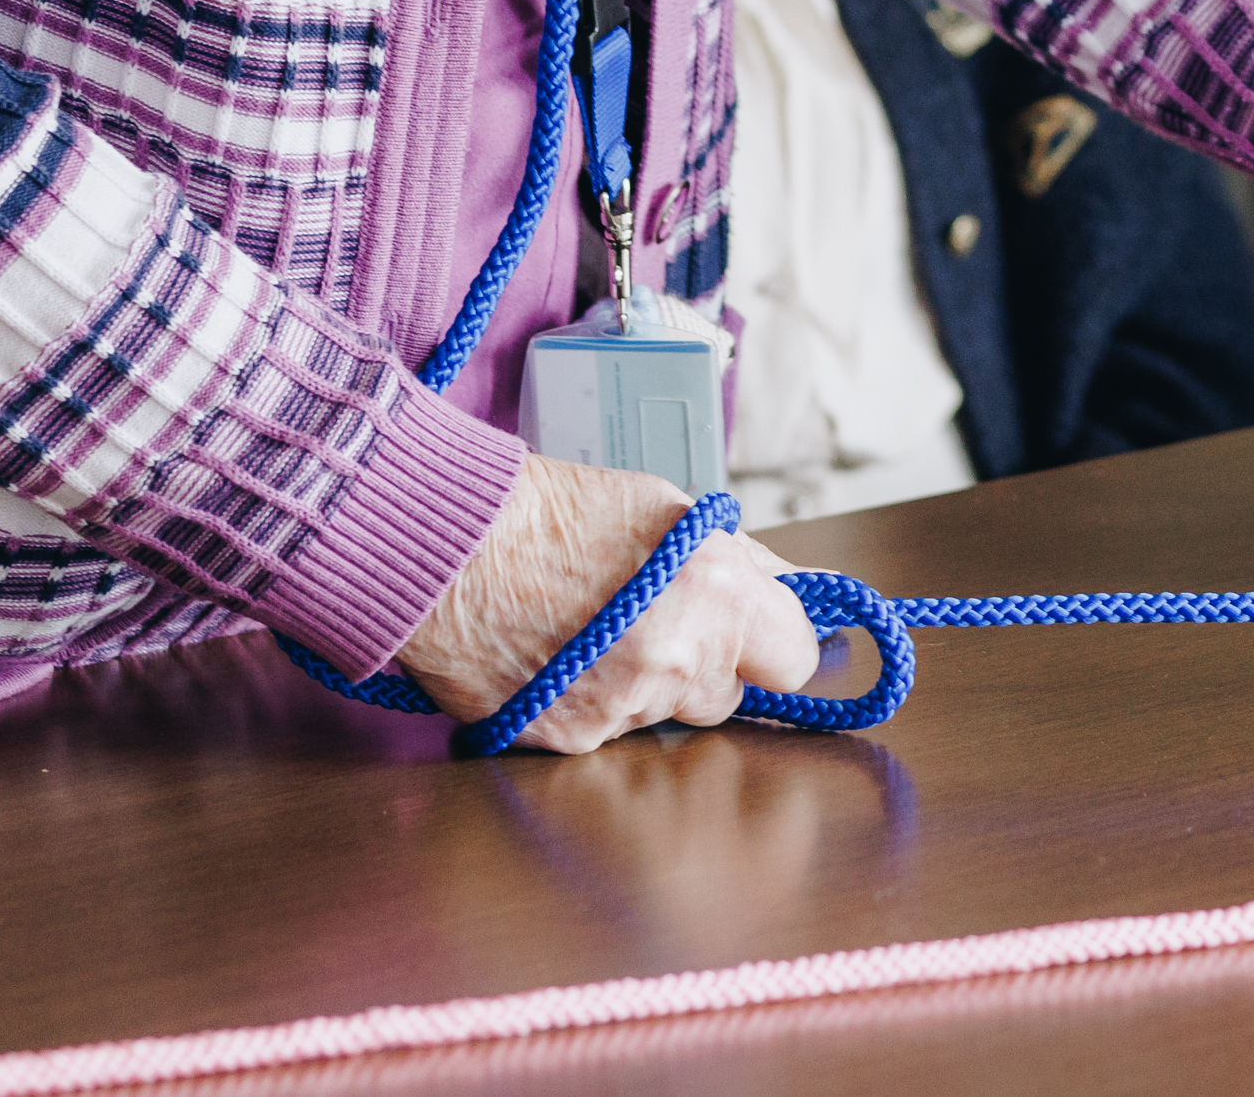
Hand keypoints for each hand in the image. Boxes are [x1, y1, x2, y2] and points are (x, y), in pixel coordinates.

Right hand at [397, 450, 824, 753]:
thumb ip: (743, 566)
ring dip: (647, 685)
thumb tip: (803, 596)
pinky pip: (611, 732)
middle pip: (729, 695)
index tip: (761, 634)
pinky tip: (560, 656)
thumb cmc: (557, 513)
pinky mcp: (573, 740)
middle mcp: (679, 662)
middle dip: (706, 665)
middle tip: (656, 619)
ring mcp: (624, 709)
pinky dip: (594, 702)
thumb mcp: (672, 513)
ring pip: (668, 715)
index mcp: (720, 596)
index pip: (797, 661)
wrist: (451, 547)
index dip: (778, 645)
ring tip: (593, 630)